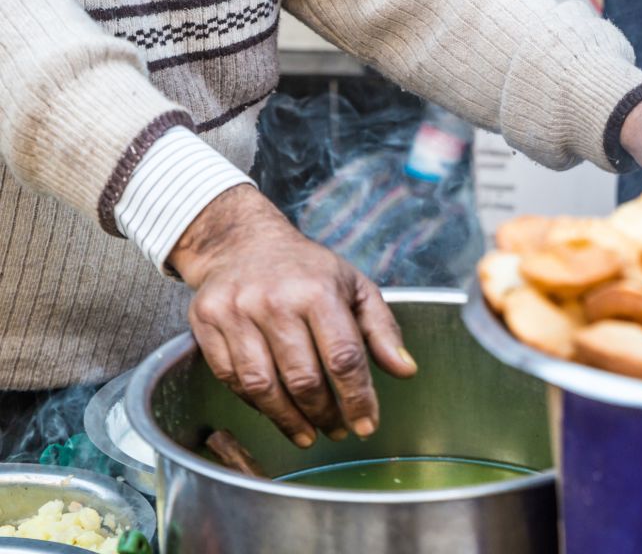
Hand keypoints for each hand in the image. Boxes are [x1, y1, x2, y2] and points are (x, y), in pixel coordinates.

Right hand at [168, 185, 416, 447]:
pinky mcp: (205, 323)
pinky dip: (254, 402)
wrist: (242, 241)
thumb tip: (406, 370)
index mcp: (318, 291)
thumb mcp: (354, 287)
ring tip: (307, 432)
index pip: (343, 358)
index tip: (366, 425)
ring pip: (263, 387)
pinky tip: (274, 408)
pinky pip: (231, 378)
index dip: (358, 399)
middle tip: (336, 429)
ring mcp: (236, 312)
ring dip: (288, 419)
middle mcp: (275, 301)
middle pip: (303, 379)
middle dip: (324, 414)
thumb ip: (382, 330)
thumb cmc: (306, 269)